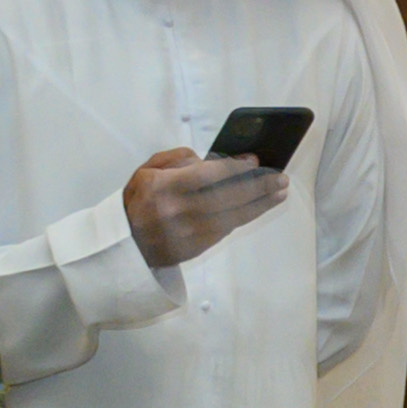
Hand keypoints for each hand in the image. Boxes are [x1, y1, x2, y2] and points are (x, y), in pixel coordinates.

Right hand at [122, 145, 286, 272]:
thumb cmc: (139, 200)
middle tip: (280, 178)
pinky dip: (244, 216)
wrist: (126, 242)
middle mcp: (176, 212)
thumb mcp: (148, 170)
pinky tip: (259, 207)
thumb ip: (178, 159)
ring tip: (279, 193)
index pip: (206, 176)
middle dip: (257, 187)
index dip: (233, 168)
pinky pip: (226, 230)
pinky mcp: (196, 248)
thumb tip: (211, 160)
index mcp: (162, 188)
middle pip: (226, 198)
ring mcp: (188, 233)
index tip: (254, 161)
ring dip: (260, 205)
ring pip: (232, 217)